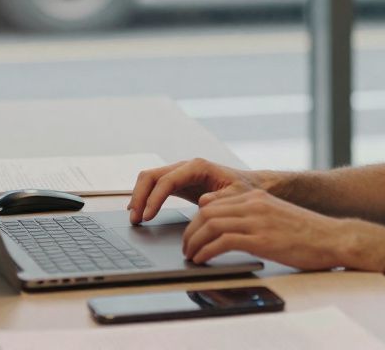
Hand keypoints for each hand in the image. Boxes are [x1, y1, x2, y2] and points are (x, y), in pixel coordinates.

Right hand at [127, 158, 261, 223]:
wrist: (250, 185)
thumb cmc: (245, 189)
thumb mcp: (237, 196)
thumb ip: (220, 199)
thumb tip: (203, 203)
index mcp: (198, 167)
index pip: (167, 180)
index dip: (154, 198)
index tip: (148, 216)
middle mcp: (186, 166)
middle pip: (152, 176)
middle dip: (140, 196)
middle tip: (135, 219)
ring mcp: (180, 173)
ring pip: (149, 179)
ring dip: (139, 197)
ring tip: (134, 218)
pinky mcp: (179, 183)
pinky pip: (155, 186)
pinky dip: (144, 197)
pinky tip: (139, 211)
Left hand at [182, 189, 365, 270]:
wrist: (333, 238)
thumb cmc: (308, 233)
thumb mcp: (277, 217)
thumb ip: (253, 217)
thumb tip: (228, 228)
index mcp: (258, 197)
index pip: (214, 203)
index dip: (196, 220)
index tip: (191, 234)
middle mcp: (255, 203)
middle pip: (207, 212)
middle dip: (190, 231)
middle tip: (186, 247)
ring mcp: (258, 220)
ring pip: (210, 225)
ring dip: (194, 242)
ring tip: (191, 256)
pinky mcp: (261, 238)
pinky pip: (222, 241)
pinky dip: (206, 251)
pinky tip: (203, 261)